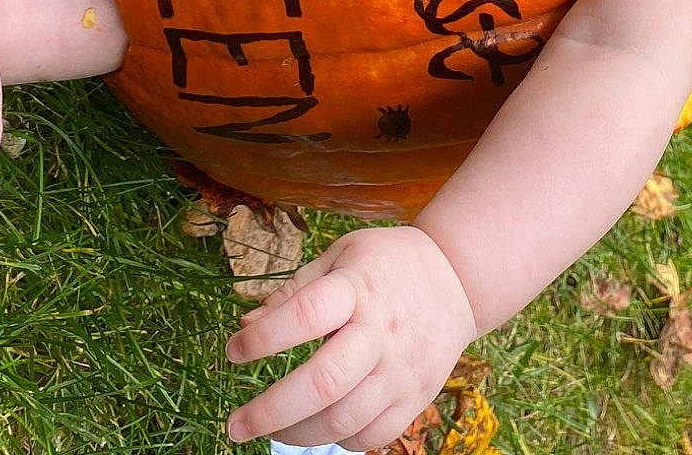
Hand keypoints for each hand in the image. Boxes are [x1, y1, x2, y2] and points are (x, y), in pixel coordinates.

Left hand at [224, 225, 479, 449]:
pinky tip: (320, 428)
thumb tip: (247, 325)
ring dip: (298, 434)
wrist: (458, 278)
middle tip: (236, 424)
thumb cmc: (387, 264)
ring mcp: (400, 370)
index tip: (232, 351)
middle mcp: (380, 333)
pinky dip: (339, 441)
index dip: (264, 337)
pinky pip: (372, 436)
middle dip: (271, 410)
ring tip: (272, 430)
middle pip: (324, 383)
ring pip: (344, 420)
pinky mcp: (416, 396)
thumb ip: (295, 290)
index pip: (305, 313)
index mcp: (357, 289)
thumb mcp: (342, 256)